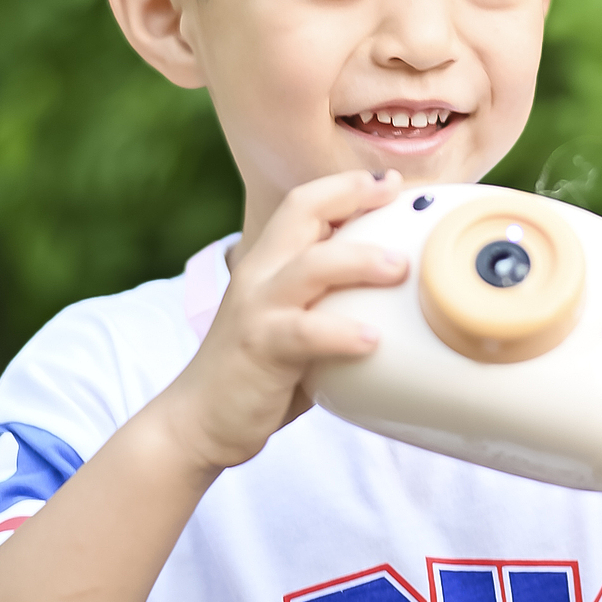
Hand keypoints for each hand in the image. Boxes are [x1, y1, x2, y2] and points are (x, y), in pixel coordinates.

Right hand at [164, 169, 408, 475]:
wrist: (199, 420)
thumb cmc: (260, 373)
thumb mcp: (297, 324)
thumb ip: (333, 304)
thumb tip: (401, 299)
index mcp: (269, 262)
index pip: (304, 203)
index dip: (347, 186)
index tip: (391, 182)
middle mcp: (260, 274)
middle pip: (302, 212)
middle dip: (351, 195)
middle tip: (397, 197)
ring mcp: (258, 309)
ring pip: (310, 266)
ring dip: (358, 261)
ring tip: (400, 268)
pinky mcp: (261, 348)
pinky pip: (305, 333)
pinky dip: (341, 332)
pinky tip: (372, 340)